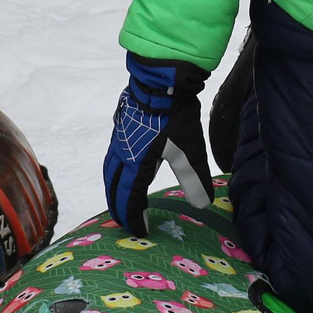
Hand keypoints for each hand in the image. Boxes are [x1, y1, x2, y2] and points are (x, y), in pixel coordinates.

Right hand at [103, 54, 211, 236]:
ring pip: (110, 172)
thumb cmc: (174, 116)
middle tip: (125, 223)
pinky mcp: (121, 128)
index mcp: (136, 165)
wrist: (160, 80)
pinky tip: (123, 168)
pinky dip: (114, 172)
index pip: (130, 199)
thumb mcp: (189, 150)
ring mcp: (119, 140)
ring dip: (113, 190)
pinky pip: (112, 157)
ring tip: (119, 201)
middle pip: (114, 188)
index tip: (140, 232)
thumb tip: (202, 206)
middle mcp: (121, 155)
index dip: (134, 217)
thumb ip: (194, 179)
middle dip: (119, 208)